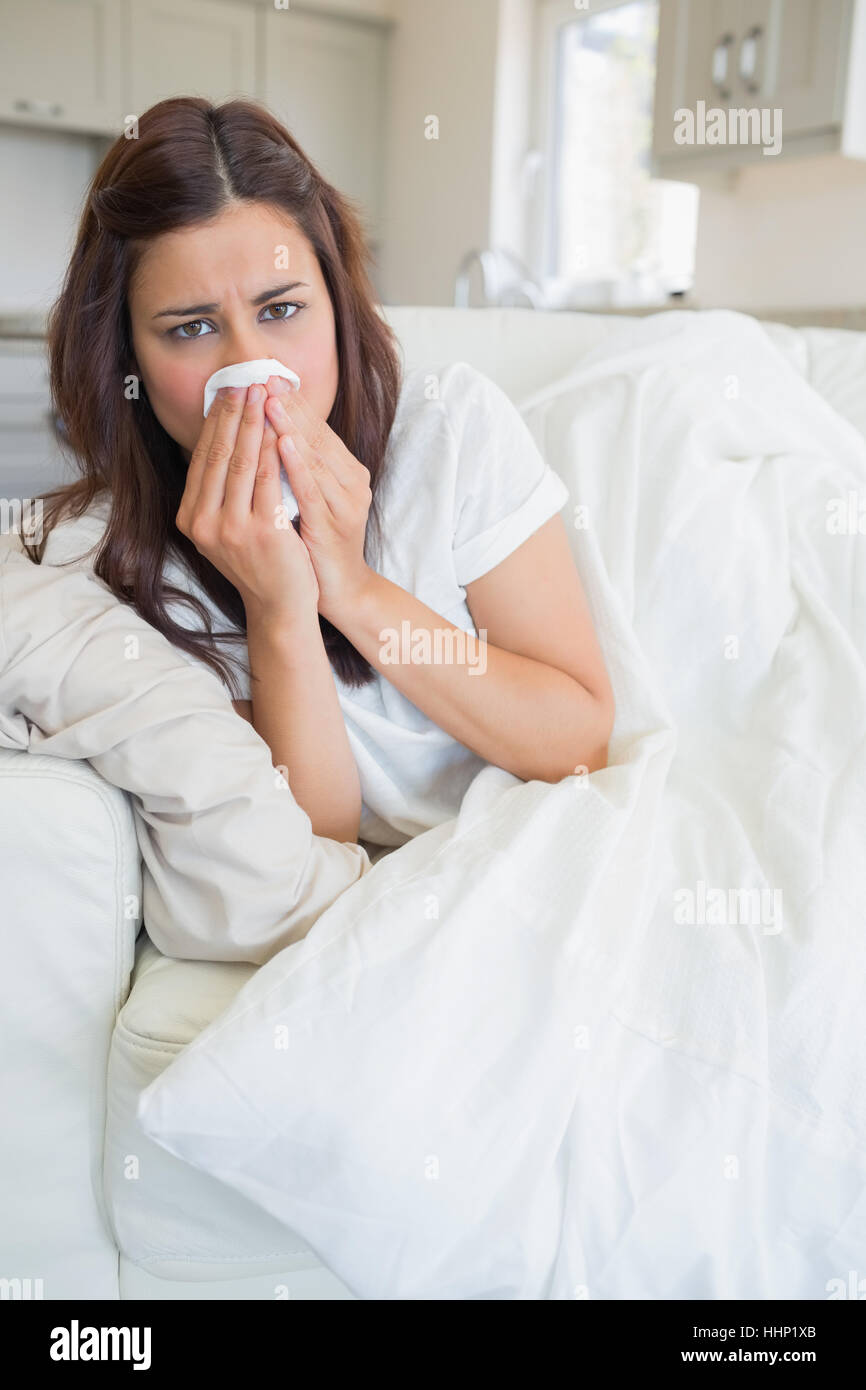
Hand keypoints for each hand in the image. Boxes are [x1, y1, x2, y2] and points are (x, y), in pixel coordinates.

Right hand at [176, 379, 318, 627]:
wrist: (280, 606)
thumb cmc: (260, 562)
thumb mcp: (228, 527)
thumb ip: (221, 492)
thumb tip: (224, 437)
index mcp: (191, 519)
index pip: (202, 459)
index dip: (217, 422)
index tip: (229, 392)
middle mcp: (204, 524)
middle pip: (220, 455)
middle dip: (235, 414)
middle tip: (246, 380)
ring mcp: (231, 529)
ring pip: (244, 462)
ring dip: (256, 423)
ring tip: (265, 393)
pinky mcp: (262, 532)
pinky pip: (271, 480)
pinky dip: (276, 449)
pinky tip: (283, 426)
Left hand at [263, 385, 373, 625]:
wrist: (341, 590)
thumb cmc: (318, 543)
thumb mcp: (308, 497)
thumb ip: (296, 467)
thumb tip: (268, 431)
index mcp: (347, 471)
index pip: (317, 428)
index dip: (292, 401)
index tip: (268, 375)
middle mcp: (351, 482)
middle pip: (317, 435)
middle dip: (288, 405)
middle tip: (264, 375)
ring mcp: (345, 502)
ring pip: (315, 457)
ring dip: (290, 426)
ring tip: (269, 399)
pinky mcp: (334, 523)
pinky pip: (313, 489)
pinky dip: (297, 464)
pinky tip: (281, 443)